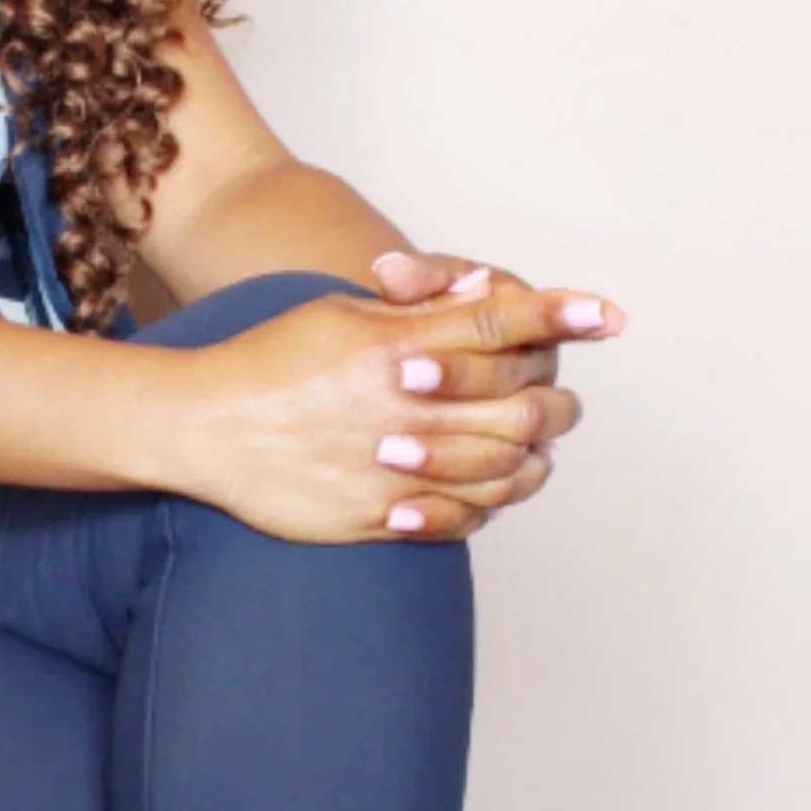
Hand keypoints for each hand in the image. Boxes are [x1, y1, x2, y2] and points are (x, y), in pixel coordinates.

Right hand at [174, 272, 623, 543]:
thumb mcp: (343, 313)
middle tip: (552, 395)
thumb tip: (483, 291)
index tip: (607, 316)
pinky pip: (460, 519)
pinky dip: (483, 506)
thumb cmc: (271, 361)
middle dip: (550, 396)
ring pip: (503, 469)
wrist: (203, 428)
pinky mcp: (377, 516)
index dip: (561, 316)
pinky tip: (480, 491)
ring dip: (524, 455)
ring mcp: (394, 467)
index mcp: (397, 344)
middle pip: (521, 404)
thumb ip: (419, 309)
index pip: (501, 324)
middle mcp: (404, 406)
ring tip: (524, 446)